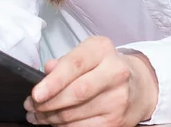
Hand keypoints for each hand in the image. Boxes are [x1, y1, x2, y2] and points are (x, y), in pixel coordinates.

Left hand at [25, 36, 158, 126]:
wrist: (139, 86)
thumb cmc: (105, 66)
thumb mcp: (86, 53)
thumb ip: (65, 61)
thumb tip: (46, 71)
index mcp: (102, 50)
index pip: (74, 65)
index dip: (53, 82)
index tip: (36, 94)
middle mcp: (115, 73)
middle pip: (75, 93)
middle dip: (47, 103)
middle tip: (31, 105)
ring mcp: (118, 100)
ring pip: (75, 114)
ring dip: (51, 117)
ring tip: (38, 115)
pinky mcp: (117, 121)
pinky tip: (54, 122)